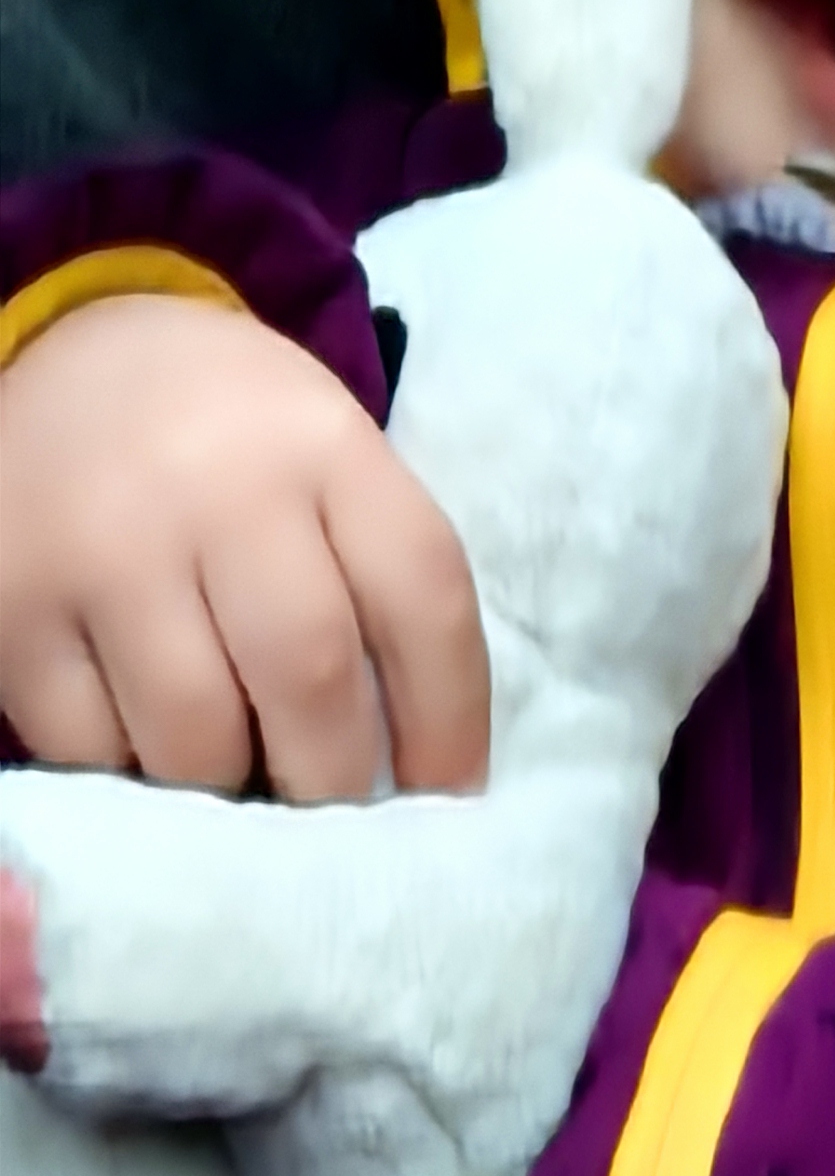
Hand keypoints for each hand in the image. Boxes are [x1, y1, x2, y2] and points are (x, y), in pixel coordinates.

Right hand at [0, 293, 488, 799]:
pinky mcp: (15, 603)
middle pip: (310, 679)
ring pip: (197, 737)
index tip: (446, 798)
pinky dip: (130, 772)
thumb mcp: (326, 463)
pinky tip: (147, 744)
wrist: (66, 359)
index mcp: (322, 446)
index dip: (450, 722)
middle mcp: (215, 486)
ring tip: (240, 780)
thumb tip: (413, 772)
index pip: (424, 597)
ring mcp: (105, 545)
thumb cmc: (229, 444)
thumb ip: (377, 584)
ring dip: (231, 788)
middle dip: (336, 783)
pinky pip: (91, 749)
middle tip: (333, 816)